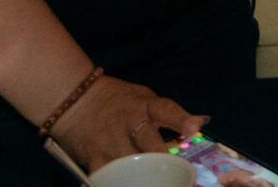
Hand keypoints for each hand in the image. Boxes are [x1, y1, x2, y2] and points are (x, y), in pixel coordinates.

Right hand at [54, 75, 206, 171]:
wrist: (74, 101)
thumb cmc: (118, 101)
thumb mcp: (144, 99)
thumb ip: (170, 114)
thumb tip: (202, 122)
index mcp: (144, 105)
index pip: (166, 109)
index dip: (181, 119)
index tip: (195, 128)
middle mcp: (128, 122)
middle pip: (150, 143)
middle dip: (164, 159)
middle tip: (178, 172)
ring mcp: (110, 142)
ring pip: (132, 164)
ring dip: (145, 176)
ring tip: (158, 181)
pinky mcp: (94, 158)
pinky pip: (108, 177)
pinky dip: (118, 182)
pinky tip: (127, 183)